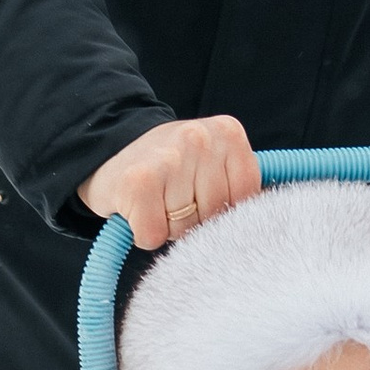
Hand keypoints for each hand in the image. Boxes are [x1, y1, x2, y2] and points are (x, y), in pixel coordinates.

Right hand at [78, 114, 260, 252]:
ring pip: (185, 229)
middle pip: (216, 216)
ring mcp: (169, 158)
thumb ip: (240, 188)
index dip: (223, 210)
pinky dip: (144, 233)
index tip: (203, 194)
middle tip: (173, 197)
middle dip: (195, 219)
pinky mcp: (138, 182)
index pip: (246, 200)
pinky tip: (138, 209)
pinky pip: (154, 235)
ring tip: (156, 200)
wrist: (108, 149)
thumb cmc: (170, 167)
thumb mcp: (215, 163)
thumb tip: (261, 236)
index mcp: (228, 132)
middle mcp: (200, 138)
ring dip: (168, 226)